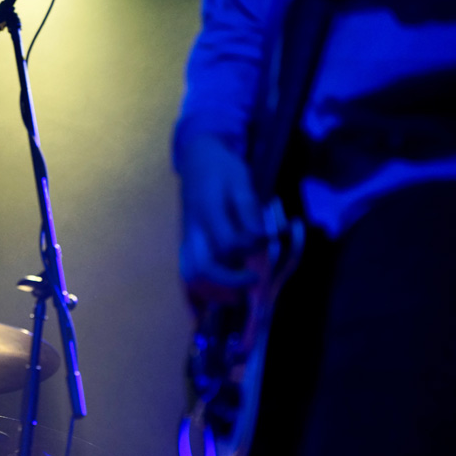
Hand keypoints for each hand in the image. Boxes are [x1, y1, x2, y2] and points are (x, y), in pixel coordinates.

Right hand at [177, 134, 264, 299]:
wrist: (196, 159)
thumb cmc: (222, 168)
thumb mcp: (241, 180)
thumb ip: (249, 210)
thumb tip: (262, 238)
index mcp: (207, 212)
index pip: (228, 244)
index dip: (251, 250)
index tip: (268, 244)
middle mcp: (193, 230)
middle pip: (203, 268)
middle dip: (230, 281)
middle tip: (253, 280)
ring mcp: (187, 239)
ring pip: (191, 275)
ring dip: (213, 291)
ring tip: (236, 296)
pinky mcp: (186, 243)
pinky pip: (188, 271)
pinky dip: (202, 288)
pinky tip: (221, 293)